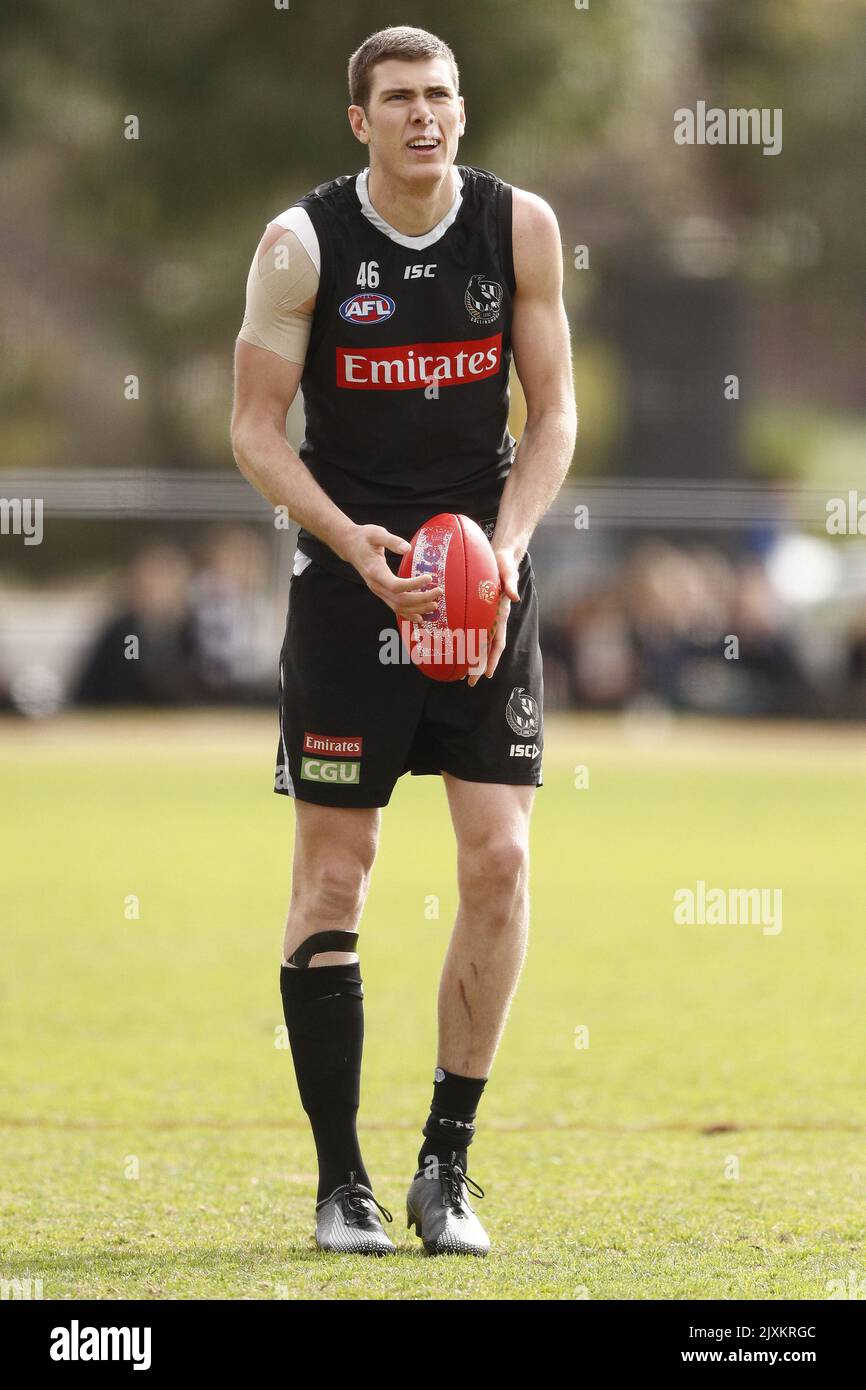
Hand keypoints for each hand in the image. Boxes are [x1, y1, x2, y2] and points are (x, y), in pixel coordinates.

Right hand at [339, 524, 442, 620]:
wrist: (350, 546)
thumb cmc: (364, 538)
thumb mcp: (377, 533)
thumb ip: (392, 541)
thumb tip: (407, 548)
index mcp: (375, 571)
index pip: (396, 585)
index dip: (413, 585)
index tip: (429, 578)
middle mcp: (376, 585)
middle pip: (400, 600)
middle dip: (421, 599)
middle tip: (438, 592)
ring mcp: (378, 591)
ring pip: (398, 607)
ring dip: (417, 609)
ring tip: (434, 605)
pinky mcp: (381, 592)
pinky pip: (395, 607)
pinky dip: (408, 614)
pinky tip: (420, 617)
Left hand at [467, 546, 521, 686]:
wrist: (503, 558)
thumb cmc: (505, 565)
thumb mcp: (509, 573)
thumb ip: (511, 584)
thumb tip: (514, 597)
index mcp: (501, 615)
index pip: (497, 642)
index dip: (492, 659)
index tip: (487, 674)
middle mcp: (494, 620)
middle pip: (486, 649)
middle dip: (479, 666)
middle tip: (469, 683)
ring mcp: (487, 618)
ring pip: (479, 644)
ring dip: (472, 660)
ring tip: (462, 674)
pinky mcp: (480, 612)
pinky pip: (472, 631)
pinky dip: (467, 643)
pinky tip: (457, 650)